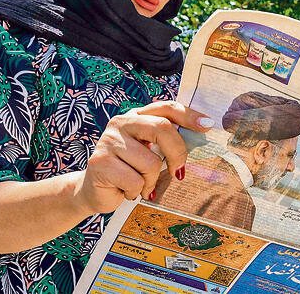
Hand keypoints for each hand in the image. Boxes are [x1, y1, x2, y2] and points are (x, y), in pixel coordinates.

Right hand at [74, 101, 213, 214]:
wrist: (93, 191)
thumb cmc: (128, 171)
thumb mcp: (148, 152)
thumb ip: (166, 142)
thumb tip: (202, 134)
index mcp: (135, 116)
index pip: (166, 108)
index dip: (188, 115)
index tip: (207, 126)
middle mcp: (120, 123)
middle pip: (162, 129)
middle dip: (177, 153)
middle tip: (179, 172)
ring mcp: (108, 142)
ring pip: (150, 162)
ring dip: (150, 181)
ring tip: (138, 184)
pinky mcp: (100, 163)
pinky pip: (135, 181)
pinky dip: (136, 191)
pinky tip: (125, 191)